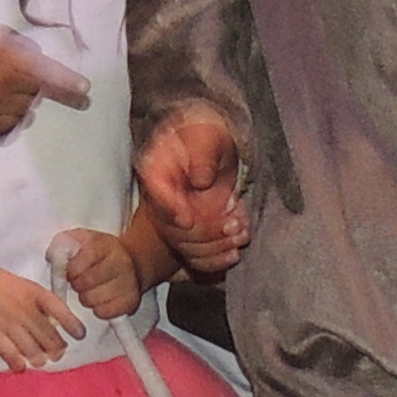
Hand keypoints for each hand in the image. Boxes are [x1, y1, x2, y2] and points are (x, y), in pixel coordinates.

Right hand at [0, 15, 87, 135]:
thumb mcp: (3, 35)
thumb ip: (27, 51)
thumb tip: (46, 71)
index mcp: (8, 57)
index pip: (45, 72)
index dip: (66, 82)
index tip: (85, 90)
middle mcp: (2, 83)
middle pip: (38, 93)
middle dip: (35, 85)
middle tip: (18, 75)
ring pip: (27, 109)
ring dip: (23, 99)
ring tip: (5, 87)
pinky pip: (12, 123)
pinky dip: (11, 113)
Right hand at [0, 252, 78, 369]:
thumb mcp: (20, 285)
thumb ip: (37, 303)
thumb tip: (54, 325)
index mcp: (34, 293)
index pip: (62, 311)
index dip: (74, 326)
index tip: (80, 336)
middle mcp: (26, 309)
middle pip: (51, 338)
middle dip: (56, 349)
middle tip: (55, 353)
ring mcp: (10, 324)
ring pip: (35, 352)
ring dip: (39, 359)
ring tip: (38, 359)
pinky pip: (13, 358)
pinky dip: (19, 365)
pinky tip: (19, 366)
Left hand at [55, 224, 144, 321]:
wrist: (130, 263)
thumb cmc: (98, 254)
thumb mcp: (80, 240)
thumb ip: (62, 243)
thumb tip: (51, 256)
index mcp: (105, 244)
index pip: (83, 259)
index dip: (71, 269)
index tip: (71, 270)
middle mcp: (121, 262)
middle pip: (87, 281)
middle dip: (76, 284)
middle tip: (79, 281)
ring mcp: (128, 282)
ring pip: (93, 299)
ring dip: (86, 297)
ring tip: (90, 289)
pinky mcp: (131, 301)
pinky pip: (104, 312)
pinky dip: (97, 309)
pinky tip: (100, 299)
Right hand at [136, 108, 250, 278]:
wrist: (213, 149)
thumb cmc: (208, 137)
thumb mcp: (208, 137)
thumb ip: (203, 155)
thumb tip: (200, 180)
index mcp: (156, 170)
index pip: (155, 193)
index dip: (169, 210)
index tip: (187, 220)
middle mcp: (161, 199)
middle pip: (170, 228)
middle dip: (204, 232)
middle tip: (232, 225)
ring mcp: (174, 219)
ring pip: (185, 247)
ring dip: (215, 247)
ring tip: (241, 233)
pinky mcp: (189, 235)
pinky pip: (195, 258)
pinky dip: (216, 260)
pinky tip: (235, 251)